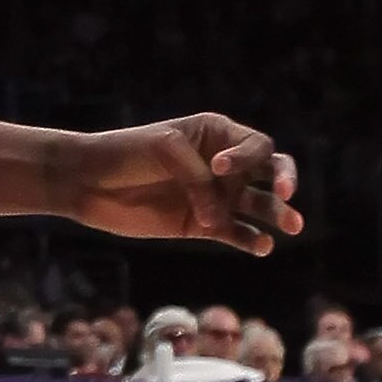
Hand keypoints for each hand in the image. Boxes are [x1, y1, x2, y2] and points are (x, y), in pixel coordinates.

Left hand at [59, 115, 302, 257]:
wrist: (89, 182)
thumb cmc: (127, 153)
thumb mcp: (166, 150)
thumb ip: (198, 178)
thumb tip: (219, 218)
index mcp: (216, 134)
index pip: (255, 146)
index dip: (245, 158)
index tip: (217, 168)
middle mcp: (222, 165)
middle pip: (269, 171)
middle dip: (283, 180)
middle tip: (286, 194)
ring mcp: (214, 196)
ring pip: (257, 205)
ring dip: (276, 214)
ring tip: (292, 226)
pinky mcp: (201, 225)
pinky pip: (236, 233)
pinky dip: (251, 240)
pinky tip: (262, 246)